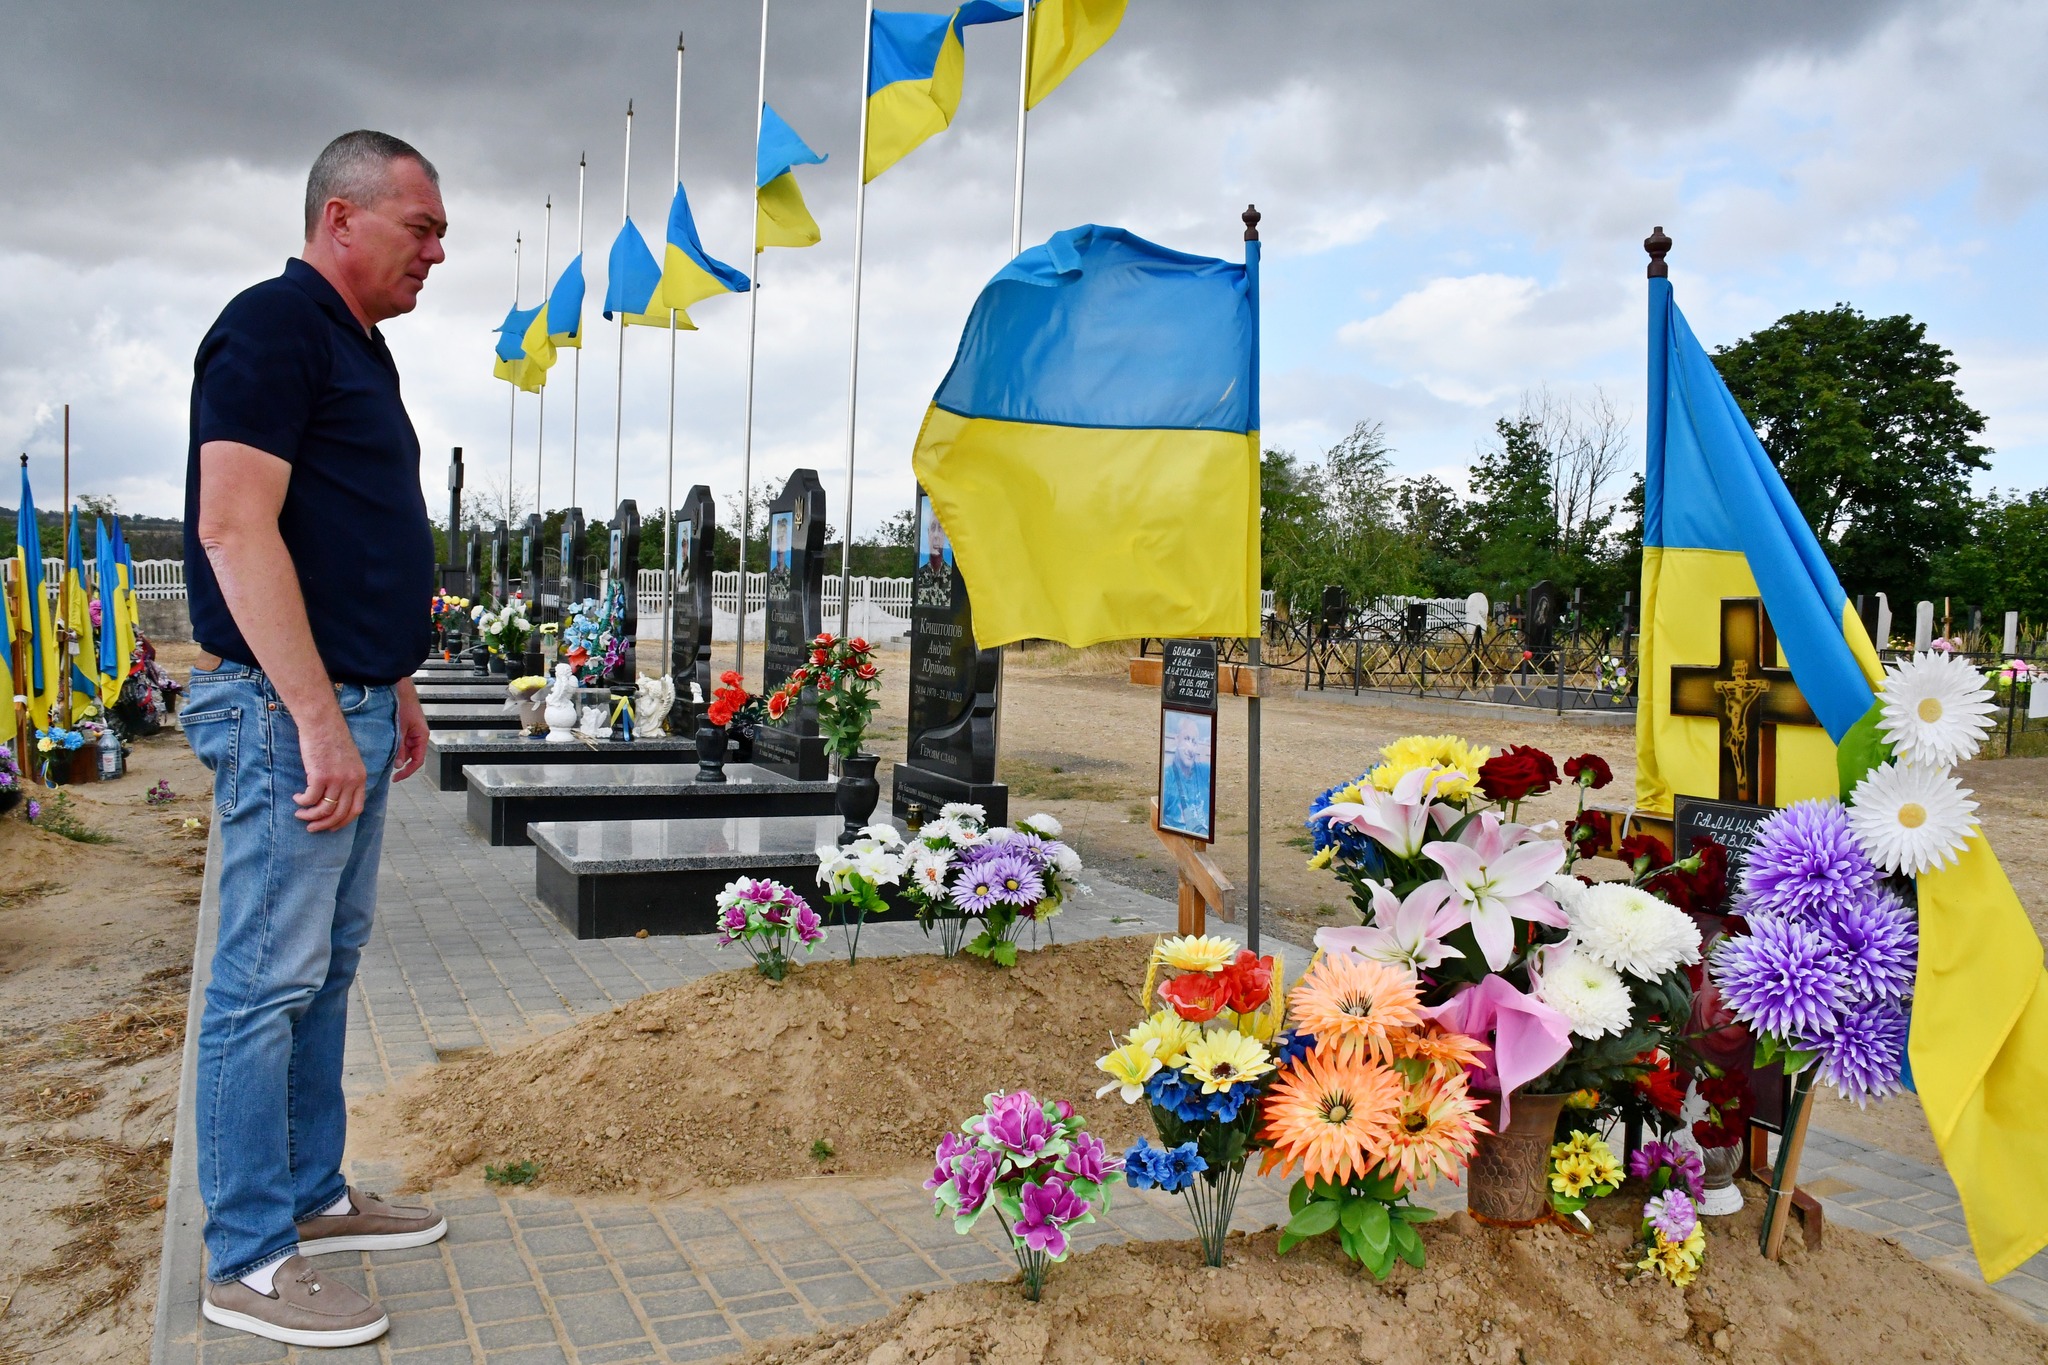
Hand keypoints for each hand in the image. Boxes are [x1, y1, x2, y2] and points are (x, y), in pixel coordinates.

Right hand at [294, 710, 367, 831]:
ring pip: (324, 810)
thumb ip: (347, 778)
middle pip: (340, 814)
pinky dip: (302, 802)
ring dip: (310, 816)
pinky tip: (297, 798)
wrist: (322, 722)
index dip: (343, 822)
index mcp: (360, 778)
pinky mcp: (320, 775)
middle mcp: (351, 781)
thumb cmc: (332, 739)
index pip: (356, 809)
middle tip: (312, 828)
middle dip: (324, 825)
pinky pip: (310, 799)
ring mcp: (337, 779)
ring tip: (300, 814)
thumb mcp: (348, 760)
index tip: (331, 827)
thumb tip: (335, 797)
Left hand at [392, 680, 429, 781]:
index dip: (407, 772)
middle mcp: (419, 736)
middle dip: (400, 763)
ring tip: (385, 756)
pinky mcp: (406, 728)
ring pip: (406, 750)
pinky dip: (395, 746)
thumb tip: (399, 764)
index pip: (418, 761)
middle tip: (387, 769)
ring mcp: (413, 732)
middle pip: (411, 756)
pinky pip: (402, 742)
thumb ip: (400, 747)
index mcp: (422, 737)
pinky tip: (386, 746)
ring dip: (397, 754)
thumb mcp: (401, 729)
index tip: (397, 778)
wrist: (399, 689)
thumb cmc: (404, 704)